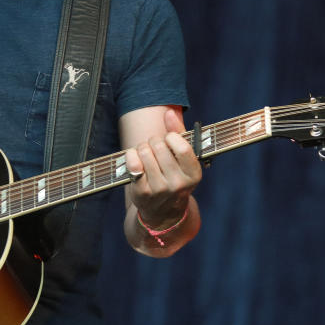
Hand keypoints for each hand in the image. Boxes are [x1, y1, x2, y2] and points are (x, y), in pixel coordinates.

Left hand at [124, 109, 201, 225]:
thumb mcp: (183, 159)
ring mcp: (159, 189)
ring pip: (144, 151)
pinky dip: (131, 155)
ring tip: (146, 155)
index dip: (171, 137)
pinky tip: (136, 160)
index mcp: (194, 175)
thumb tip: (169, 113)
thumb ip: (178, 133)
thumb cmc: (174, 176)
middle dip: (154, 141)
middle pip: (159, 145)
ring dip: (142, 148)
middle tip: (155, 148)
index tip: (169, 140)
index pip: (182, 146)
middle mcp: (178, 184)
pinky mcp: (142, 192)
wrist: (163, 212)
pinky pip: (132, 161)